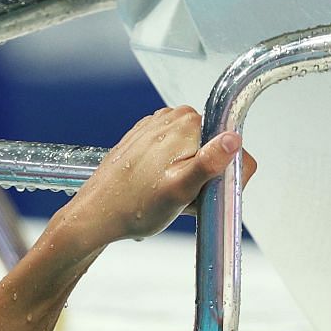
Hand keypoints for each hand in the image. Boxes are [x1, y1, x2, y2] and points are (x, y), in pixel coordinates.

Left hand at [56, 106, 256, 251]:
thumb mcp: (180, 190)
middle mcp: (173, 117)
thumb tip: (233, 139)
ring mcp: (156, 125)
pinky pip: (173, 152)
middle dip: (204, 174)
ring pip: (193, 150)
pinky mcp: (145, 137)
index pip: (232, 144)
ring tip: (165, 192)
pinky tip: (156, 185)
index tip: (205, 191)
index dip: (224, 173)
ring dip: (187, 174)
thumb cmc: (134, 207)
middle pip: (213, 146)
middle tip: (182, 196)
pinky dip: (170, 169)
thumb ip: (210, 163)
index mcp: (188, 123)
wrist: (96, 214)